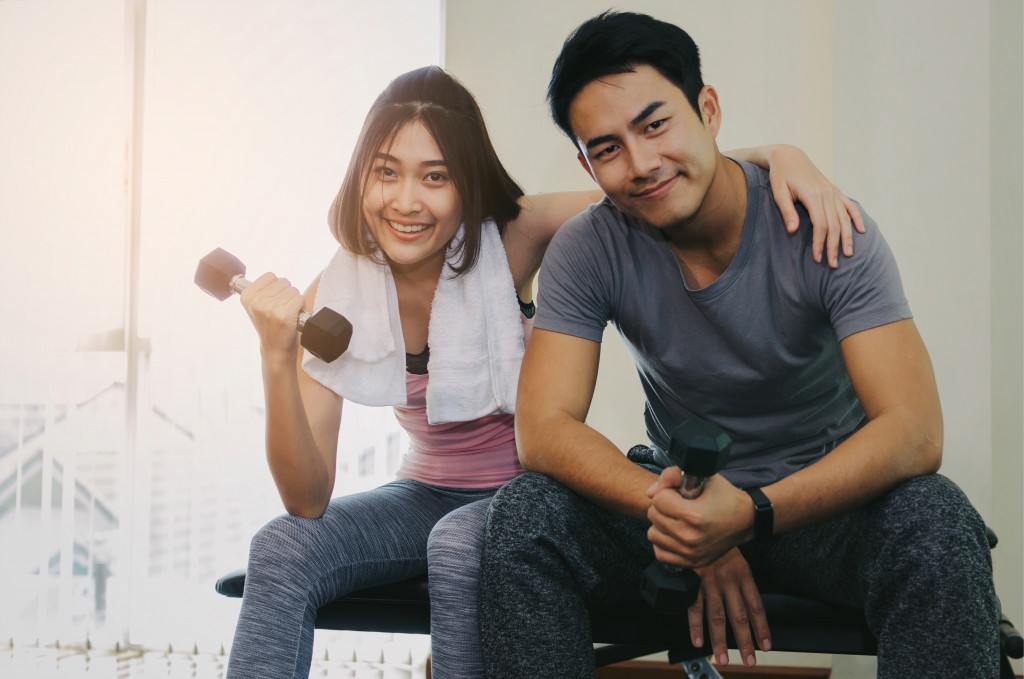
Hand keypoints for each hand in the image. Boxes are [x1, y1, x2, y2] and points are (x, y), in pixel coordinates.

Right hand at [238, 272, 306, 360]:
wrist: (275, 350)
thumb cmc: (270, 327)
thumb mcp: (256, 307)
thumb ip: (261, 291)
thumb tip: (272, 277)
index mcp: (247, 296)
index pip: (270, 276)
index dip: (276, 288)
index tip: (272, 301)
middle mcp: (257, 301)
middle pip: (283, 281)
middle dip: (286, 294)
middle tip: (282, 310)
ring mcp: (270, 308)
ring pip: (293, 290)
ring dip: (294, 301)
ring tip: (287, 314)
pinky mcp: (285, 315)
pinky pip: (300, 298)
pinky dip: (301, 306)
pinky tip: (294, 317)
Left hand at [646, 471, 752, 567]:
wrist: (746, 520)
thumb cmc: (725, 497)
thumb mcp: (703, 477)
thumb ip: (672, 476)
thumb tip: (650, 493)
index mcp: (693, 514)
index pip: (658, 500)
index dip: (667, 493)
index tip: (679, 495)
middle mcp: (690, 536)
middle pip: (653, 516)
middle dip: (663, 507)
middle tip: (679, 506)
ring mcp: (690, 552)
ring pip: (653, 534)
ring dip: (661, 525)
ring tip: (677, 520)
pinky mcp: (691, 562)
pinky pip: (660, 553)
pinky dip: (664, 543)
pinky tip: (675, 534)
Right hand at [689, 548, 770, 667]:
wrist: (698, 525)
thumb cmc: (719, 541)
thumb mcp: (737, 555)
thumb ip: (741, 579)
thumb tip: (748, 603)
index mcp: (743, 574)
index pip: (757, 606)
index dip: (762, 628)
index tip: (765, 645)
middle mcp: (729, 581)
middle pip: (739, 616)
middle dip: (745, 641)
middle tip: (749, 660)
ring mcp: (710, 583)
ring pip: (717, 617)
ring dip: (720, 640)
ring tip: (723, 658)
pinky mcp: (693, 582)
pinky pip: (694, 608)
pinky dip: (695, 626)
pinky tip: (698, 641)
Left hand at [766, 144, 864, 267]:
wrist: (789, 156)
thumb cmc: (780, 175)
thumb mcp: (778, 192)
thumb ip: (787, 211)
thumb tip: (793, 230)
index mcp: (813, 196)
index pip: (821, 225)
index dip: (820, 243)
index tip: (817, 258)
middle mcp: (827, 194)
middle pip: (835, 225)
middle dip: (834, 246)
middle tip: (833, 265)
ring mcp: (833, 192)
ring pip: (844, 218)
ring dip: (847, 237)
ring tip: (848, 254)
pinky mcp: (834, 190)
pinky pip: (849, 206)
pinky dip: (856, 218)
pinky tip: (861, 231)